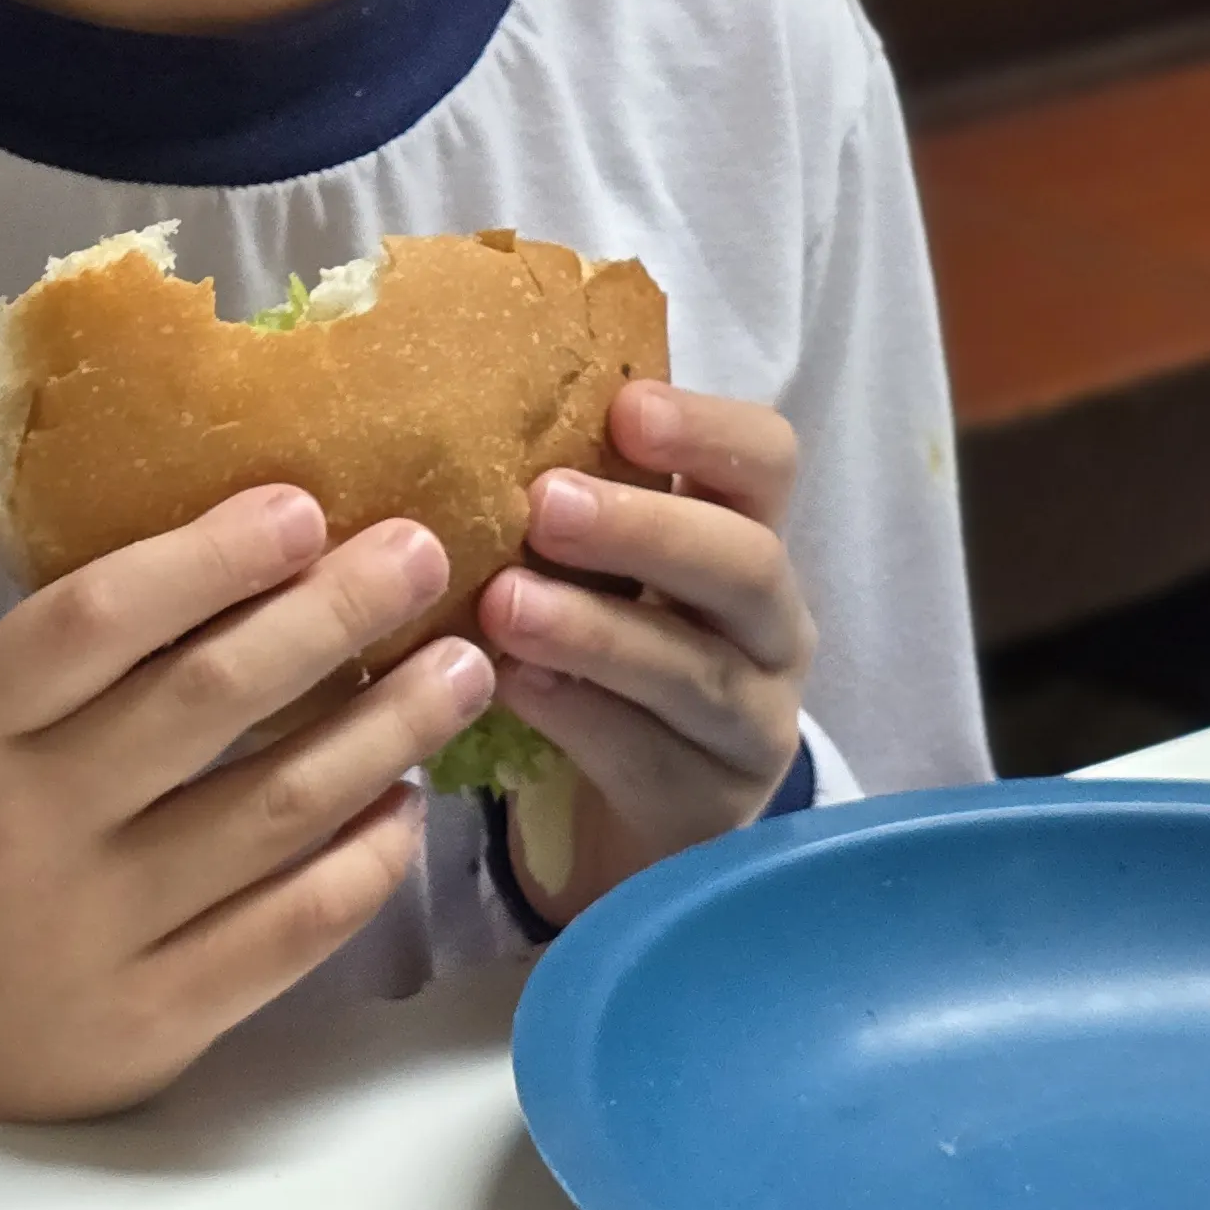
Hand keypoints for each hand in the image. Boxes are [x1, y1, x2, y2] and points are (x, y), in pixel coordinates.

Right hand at [0, 486, 495, 1134]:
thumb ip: (92, 656)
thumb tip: (268, 549)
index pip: (97, 615)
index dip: (208, 557)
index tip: (303, 509)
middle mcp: (38, 819)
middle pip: (209, 697)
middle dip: (332, 615)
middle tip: (421, 556)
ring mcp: (102, 926)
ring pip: (276, 808)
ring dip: (387, 728)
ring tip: (460, 669)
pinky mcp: (163, 1017)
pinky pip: (294, 925)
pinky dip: (367, 857)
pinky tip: (409, 802)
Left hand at [474, 380, 814, 922]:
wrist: (637, 802)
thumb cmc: (610, 638)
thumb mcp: (601, 561)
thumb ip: (565, 494)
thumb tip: (439, 407)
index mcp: (746, 532)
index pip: (766, 458)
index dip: (706, 428)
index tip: (625, 408)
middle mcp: (770, 622)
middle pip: (745, 563)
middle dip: (646, 529)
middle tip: (544, 504)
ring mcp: (752, 718)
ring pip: (696, 669)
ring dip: (597, 631)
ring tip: (505, 604)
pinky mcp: (707, 799)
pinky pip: (647, 754)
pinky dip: (576, 714)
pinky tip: (509, 686)